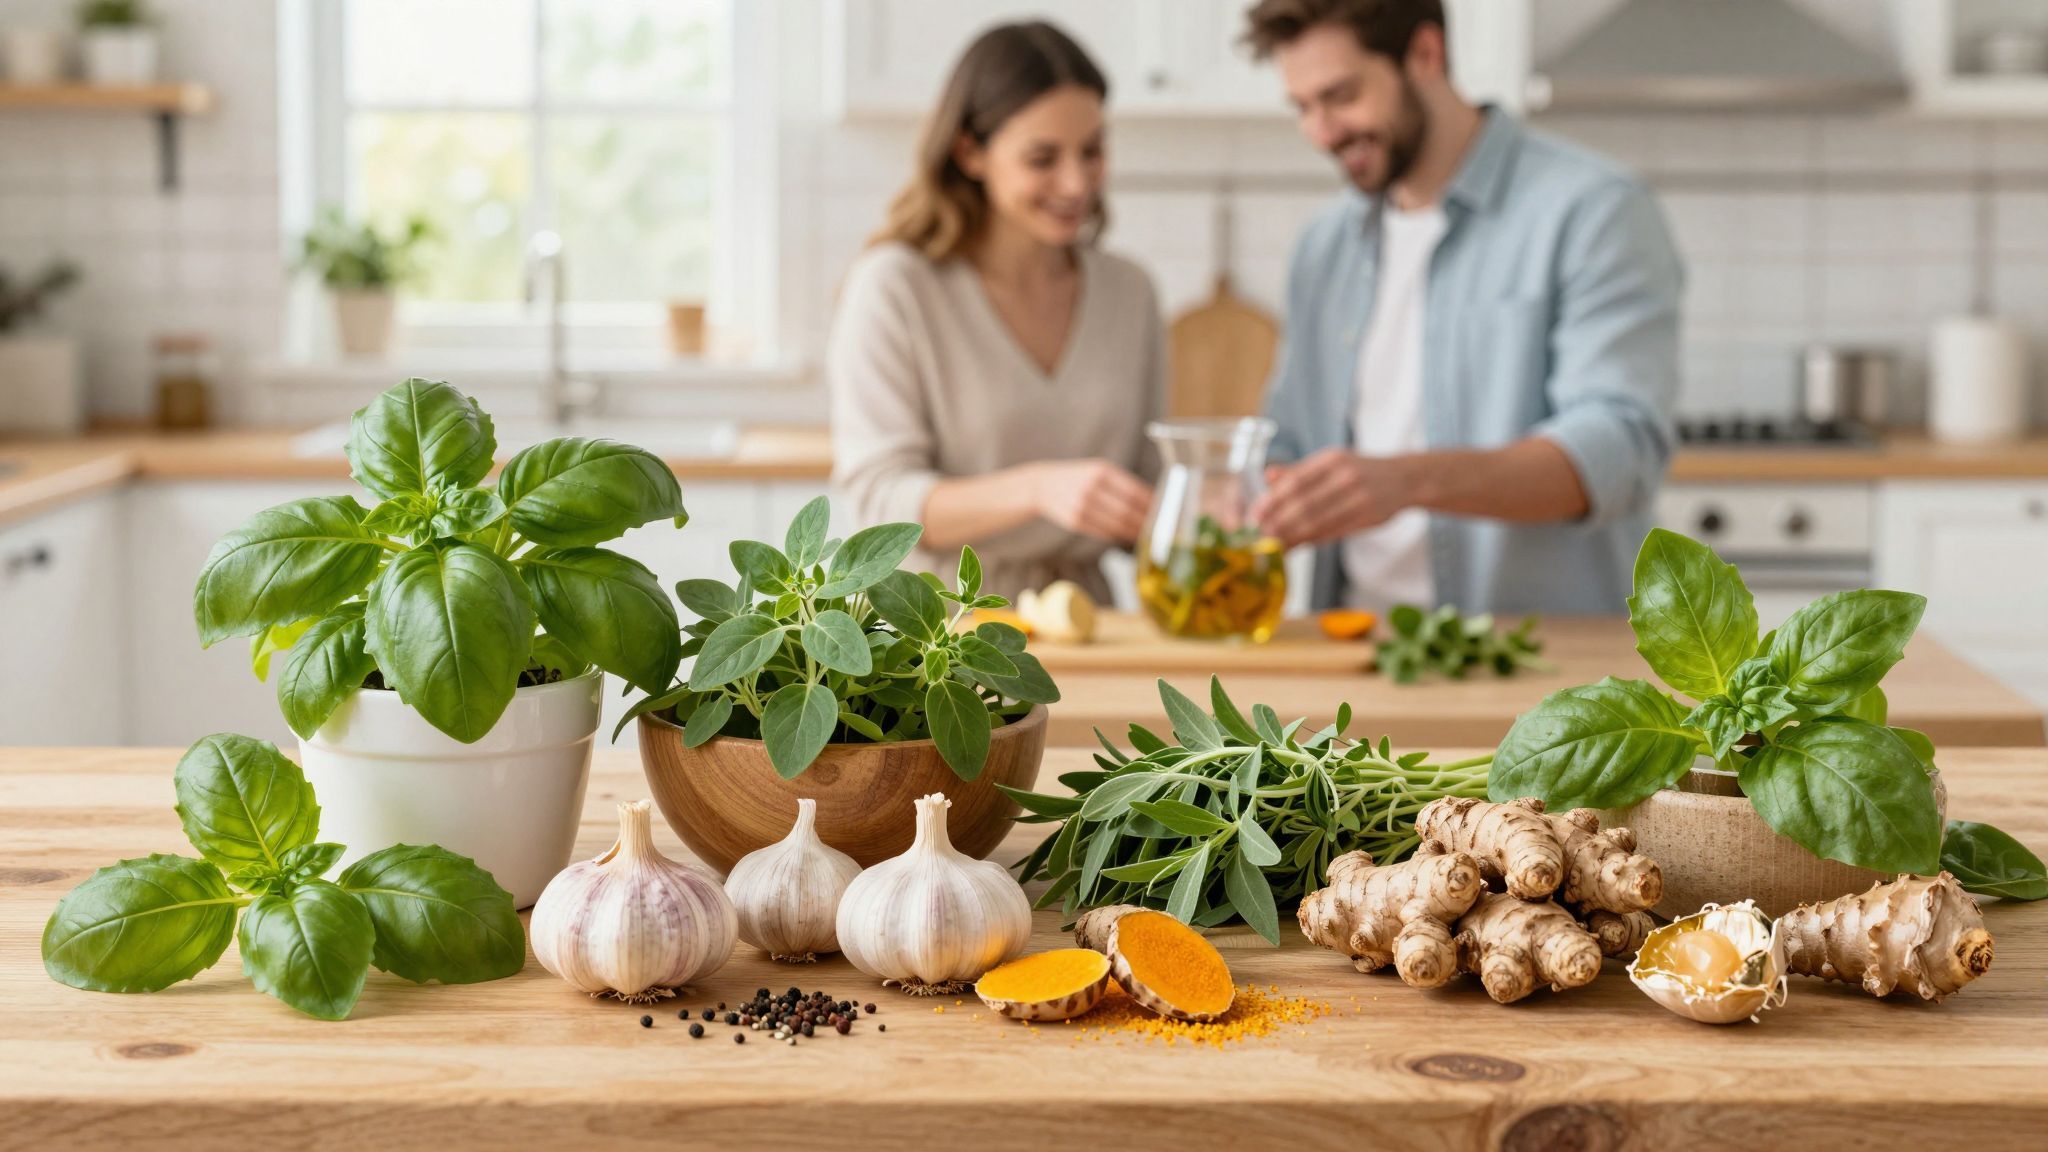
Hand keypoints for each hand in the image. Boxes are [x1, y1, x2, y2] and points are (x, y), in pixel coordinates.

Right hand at [1029, 458, 1152, 542]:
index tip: (1163, 512)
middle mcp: (1091, 488)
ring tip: (1145, 535)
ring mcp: (1081, 506)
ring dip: (1133, 532)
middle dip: (1144, 522)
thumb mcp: (1099, 469)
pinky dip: (1118, 535)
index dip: (1151, 506)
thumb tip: (1153, 500)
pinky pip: (1103, 533)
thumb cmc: (1080, 477)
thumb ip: (1124, 483)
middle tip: (1158, 529)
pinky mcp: (1075, 521)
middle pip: (1126, 511)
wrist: (1044, 485)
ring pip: (1116, 525)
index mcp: (1101, 471)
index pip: (1134, 492)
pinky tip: (1126, 535)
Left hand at [1252, 448, 1414, 546]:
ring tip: (1273, 546)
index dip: (1272, 500)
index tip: (1255, 515)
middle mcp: (1346, 476)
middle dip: (1279, 523)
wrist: (1404, 478)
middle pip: (1305, 504)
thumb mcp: (1332, 462)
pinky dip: (1312, 541)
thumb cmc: (1360, 471)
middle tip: (1260, 536)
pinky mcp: (1368, 517)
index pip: (1296, 481)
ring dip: (1292, 537)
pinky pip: (1333, 532)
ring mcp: (1359, 498)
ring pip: (1318, 522)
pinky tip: (1297, 545)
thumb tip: (1267, 476)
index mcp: (1332, 460)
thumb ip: (1299, 471)